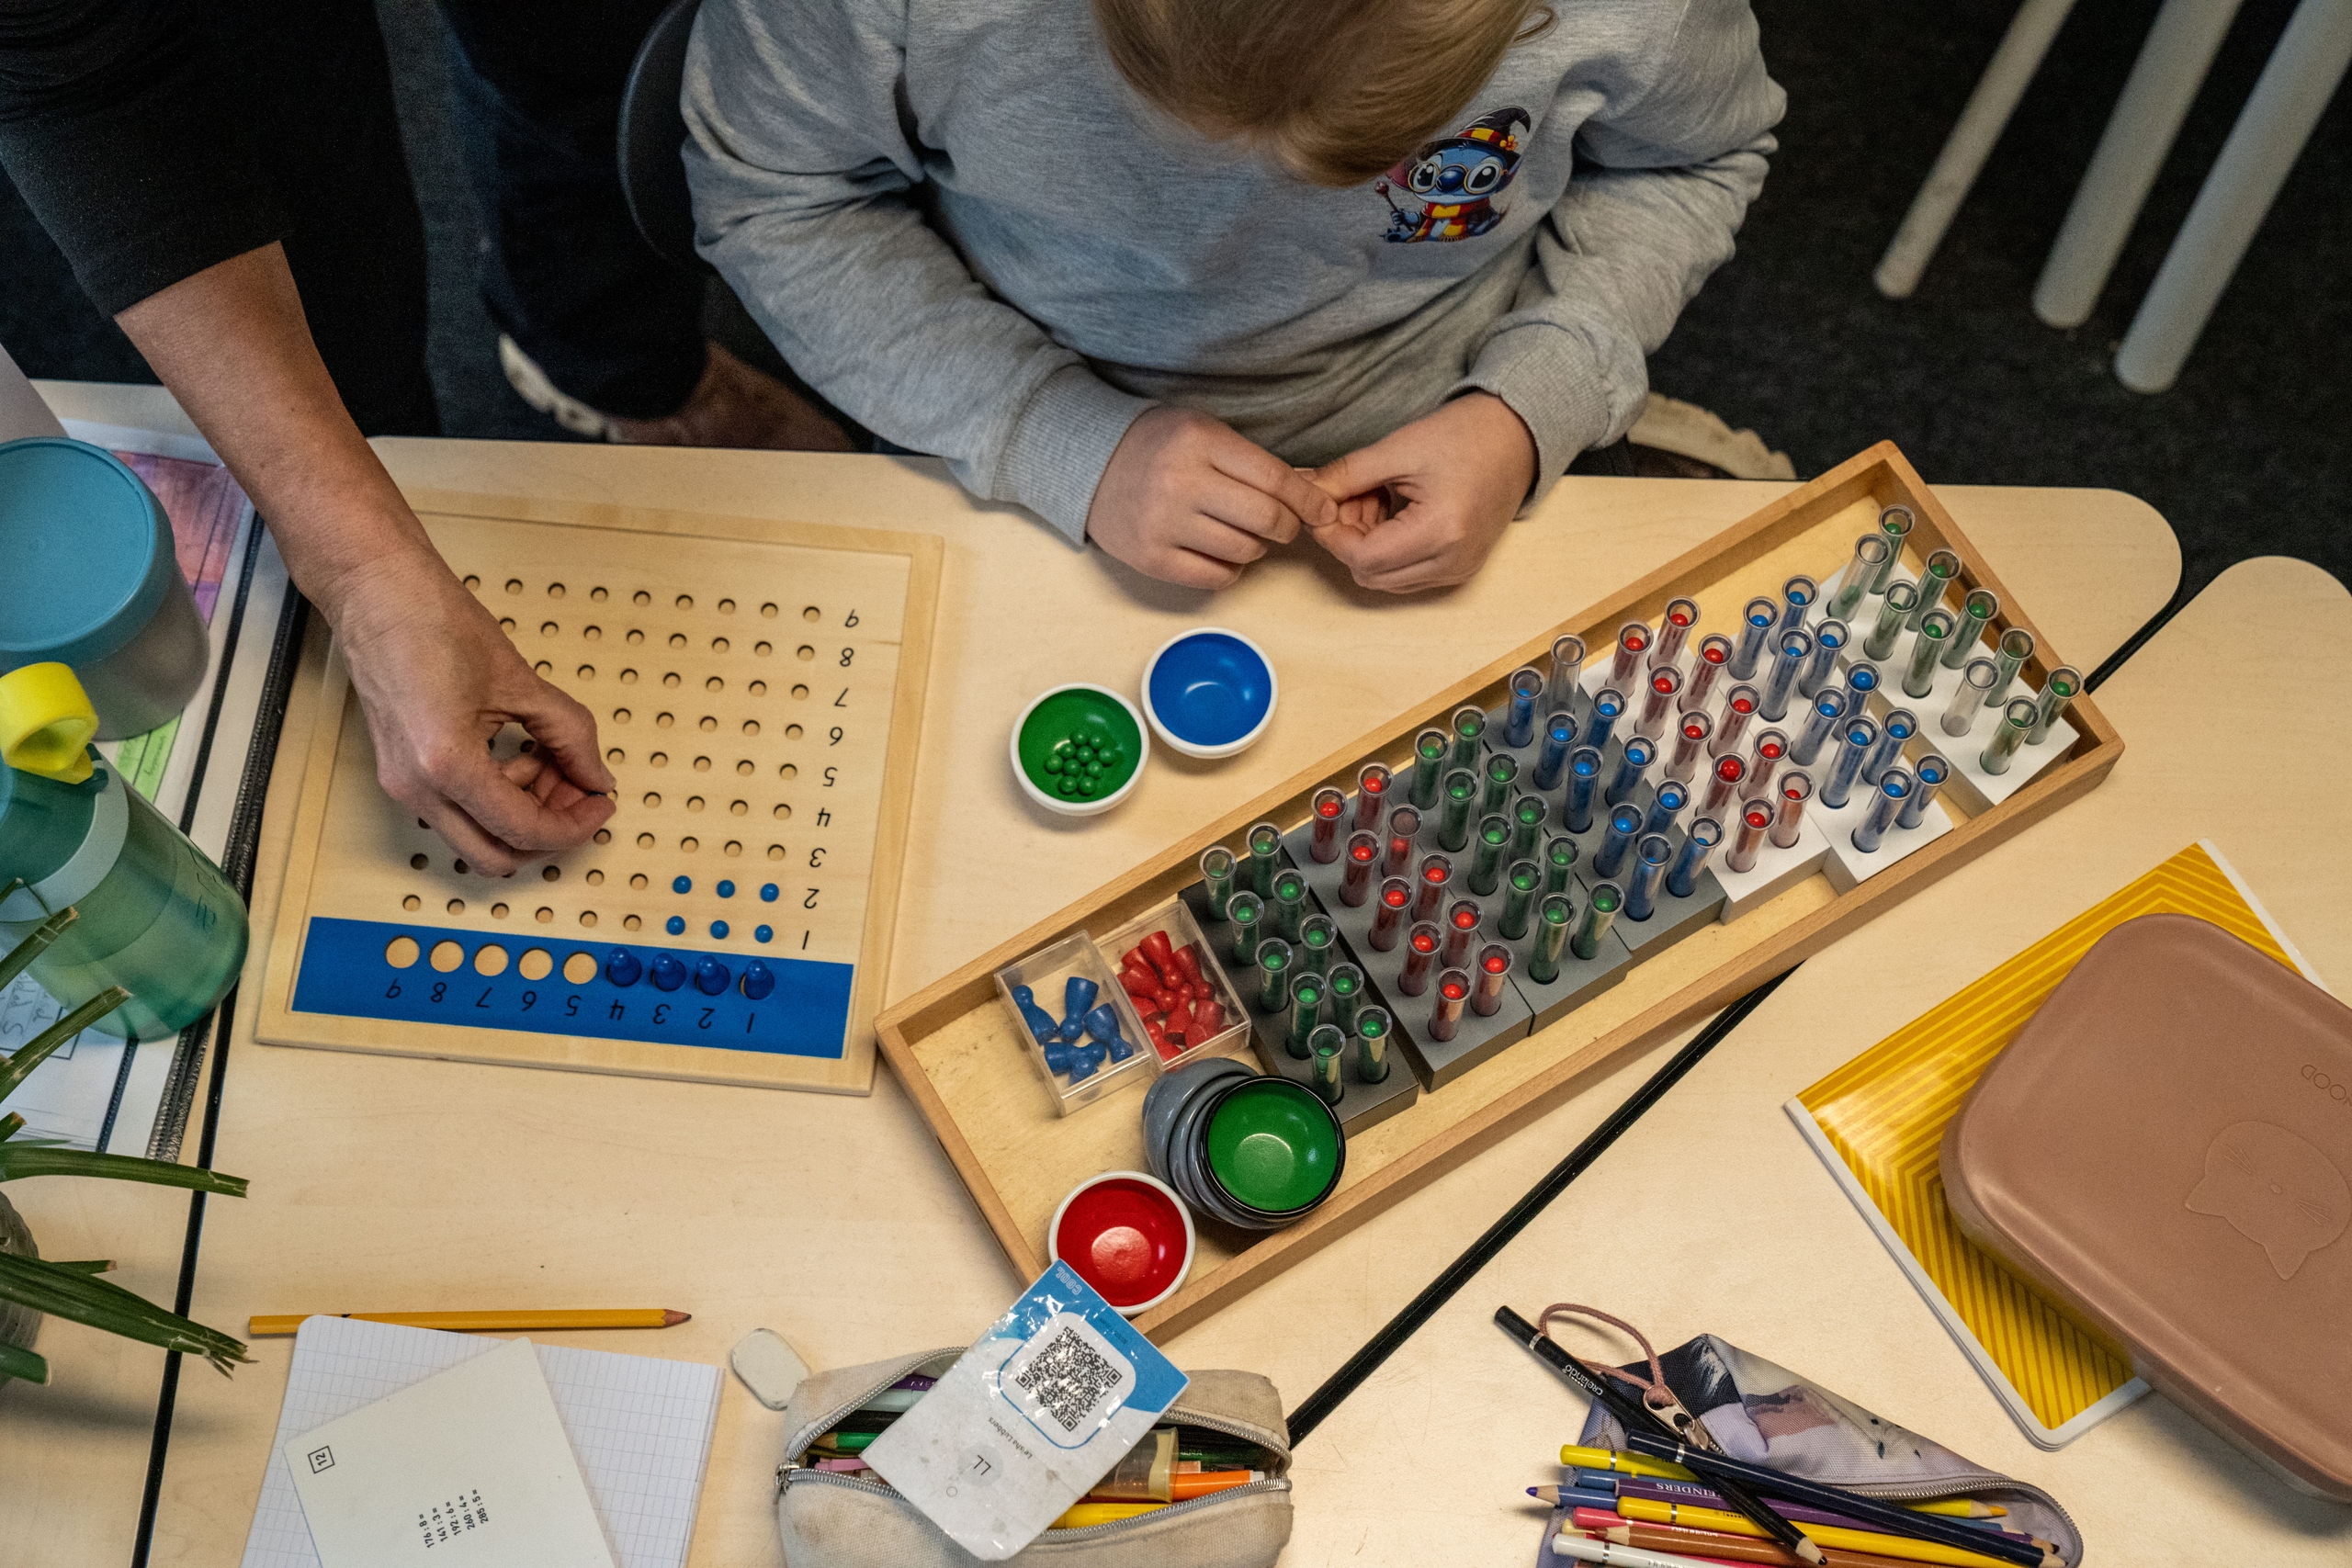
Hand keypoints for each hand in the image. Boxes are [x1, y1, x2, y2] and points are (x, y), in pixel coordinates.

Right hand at [332, 547, 615, 874]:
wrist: (375, 592)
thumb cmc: (432, 621)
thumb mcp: (521, 681)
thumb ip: (570, 736)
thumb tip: (596, 777)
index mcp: (447, 764)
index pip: (523, 829)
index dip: (574, 825)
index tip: (600, 804)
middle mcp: (416, 787)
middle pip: (495, 856)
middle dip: (548, 832)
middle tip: (580, 793)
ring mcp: (402, 785)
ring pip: (476, 837)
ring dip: (522, 813)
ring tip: (548, 759)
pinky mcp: (401, 775)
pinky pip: (458, 811)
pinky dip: (497, 798)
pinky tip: (518, 755)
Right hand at [1086, 407, 1338, 587]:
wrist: (1090, 464)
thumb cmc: (1159, 446)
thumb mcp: (1204, 432)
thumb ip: (1252, 461)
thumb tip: (1309, 497)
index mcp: (1199, 442)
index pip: (1274, 478)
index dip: (1308, 500)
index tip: (1323, 510)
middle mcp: (1180, 482)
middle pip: (1265, 519)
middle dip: (1288, 526)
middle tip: (1285, 525)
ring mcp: (1162, 524)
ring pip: (1243, 551)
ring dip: (1256, 546)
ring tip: (1241, 531)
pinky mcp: (1150, 558)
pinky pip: (1215, 577)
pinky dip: (1230, 568)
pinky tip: (1219, 550)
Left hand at [1308, 393, 1536, 591]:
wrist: (1515, 438)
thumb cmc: (1464, 436)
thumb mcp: (1397, 449)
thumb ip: (1345, 476)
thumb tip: (1306, 493)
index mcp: (1440, 531)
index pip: (1363, 558)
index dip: (1331, 535)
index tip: (1319, 505)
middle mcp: (1453, 561)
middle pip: (1371, 575)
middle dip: (1348, 540)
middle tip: (1349, 497)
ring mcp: (1459, 569)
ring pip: (1386, 580)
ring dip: (1367, 547)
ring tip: (1375, 501)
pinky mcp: (1461, 568)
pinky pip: (1408, 575)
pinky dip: (1389, 551)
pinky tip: (1393, 514)